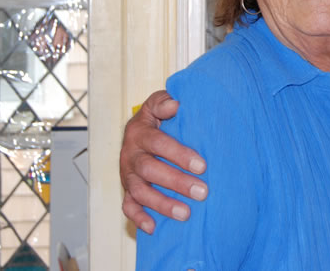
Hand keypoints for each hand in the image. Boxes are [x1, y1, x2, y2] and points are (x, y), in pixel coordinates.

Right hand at [120, 90, 207, 233]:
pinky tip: (153, 228)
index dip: (179, 155)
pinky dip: (138, 218)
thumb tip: (175, 104)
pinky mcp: (126, 190)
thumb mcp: (156, 104)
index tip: (202, 166)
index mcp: (139, 133)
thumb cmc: (154, 119)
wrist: (135, 131)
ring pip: (140, 192)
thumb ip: (163, 102)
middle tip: (202, 192)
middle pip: (150, 170)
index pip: (159, 143)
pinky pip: (128, 207)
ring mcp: (127, 175)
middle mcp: (130, 155)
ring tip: (186, 214)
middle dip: (176, 183)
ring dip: (162, 204)